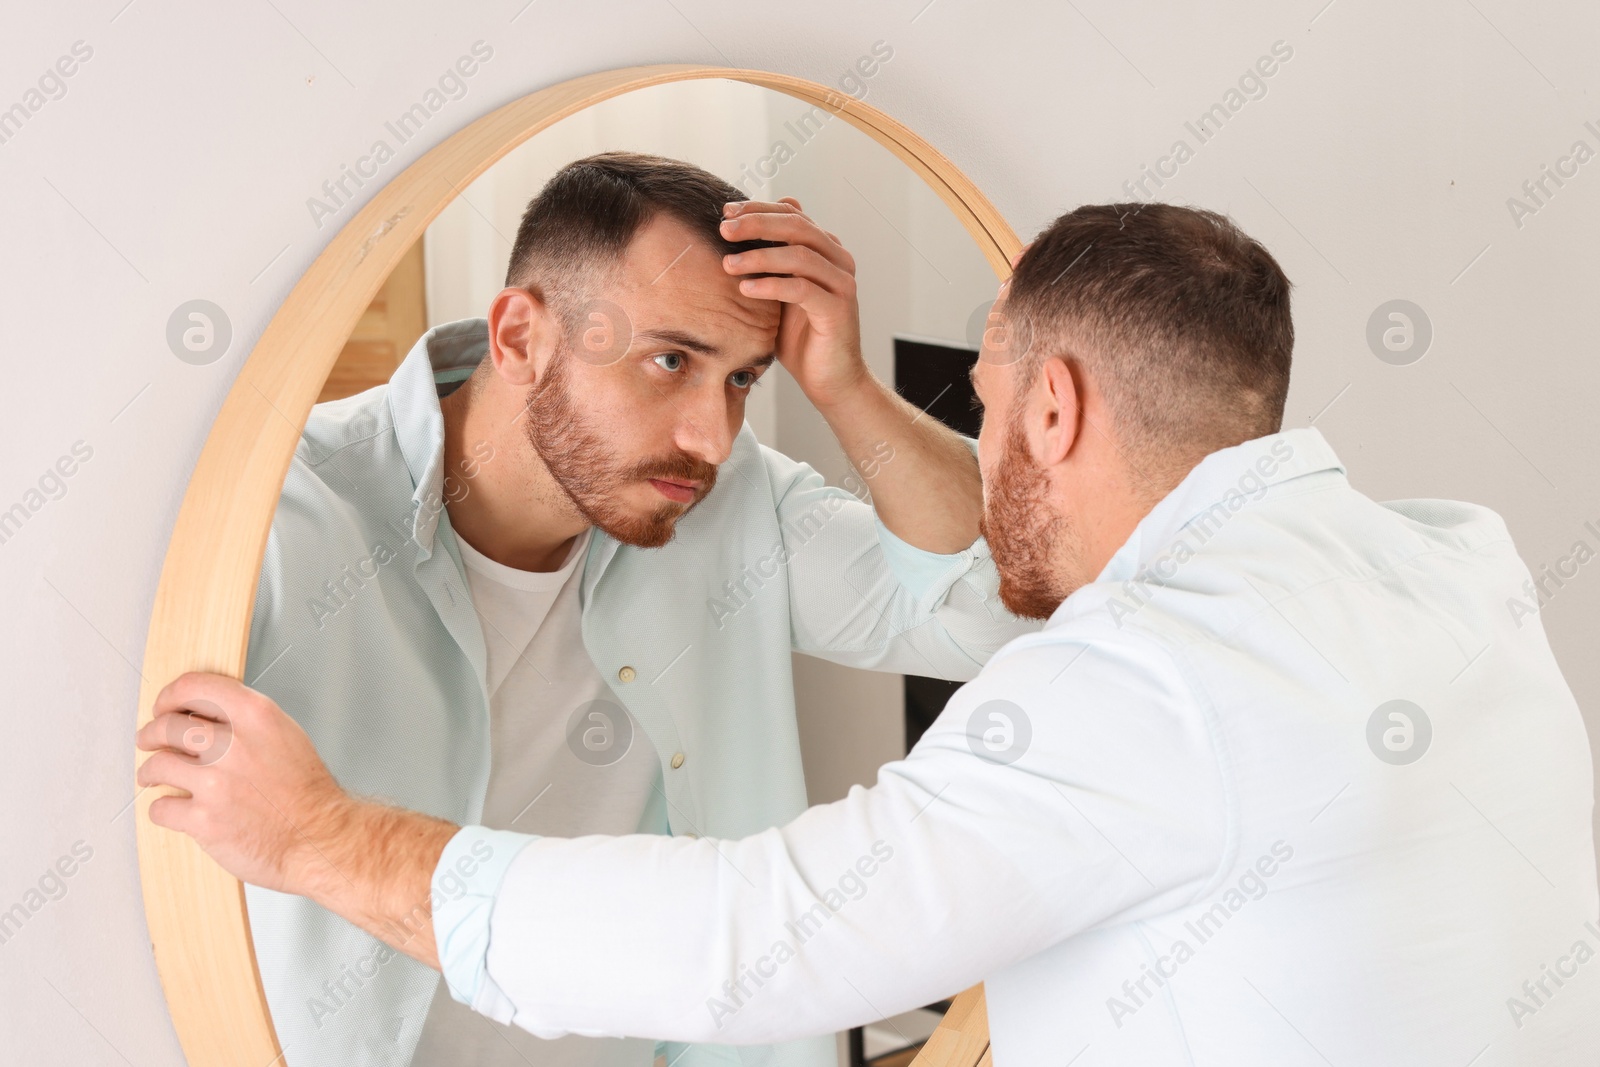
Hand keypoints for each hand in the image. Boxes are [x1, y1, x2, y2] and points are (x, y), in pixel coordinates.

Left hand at [136, 672, 353, 895]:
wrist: (320, 838)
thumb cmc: (307, 792)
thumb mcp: (286, 735)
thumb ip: (246, 721)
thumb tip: (204, 715)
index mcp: (256, 716)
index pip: (194, 687)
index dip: (170, 696)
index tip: (163, 706)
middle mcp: (233, 745)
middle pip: (167, 726)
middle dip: (151, 733)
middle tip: (148, 739)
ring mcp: (216, 783)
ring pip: (157, 765)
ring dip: (150, 771)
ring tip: (153, 775)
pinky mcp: (204, 820)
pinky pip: (160, 807)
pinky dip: (162, 808)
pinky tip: (172, 808)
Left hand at [720, 198, 867, 410]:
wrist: (830, 380)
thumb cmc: (801, 338)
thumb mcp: (779, 294)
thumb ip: (770, 263)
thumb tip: (746, 231)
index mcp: (825, 251)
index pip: (792, 215)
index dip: (759, 209)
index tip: (726, 212)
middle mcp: (838, 261)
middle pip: (798, 227)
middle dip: (757, 224)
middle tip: (724, 229)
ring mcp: (841, 284)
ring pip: (800, 255)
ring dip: (759, 256)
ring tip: (728, 264)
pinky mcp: (837, 310)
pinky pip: (802, 289)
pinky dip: (771, 285)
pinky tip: (746, 289)